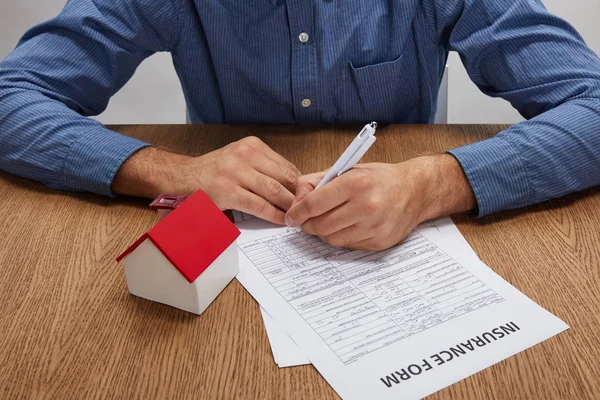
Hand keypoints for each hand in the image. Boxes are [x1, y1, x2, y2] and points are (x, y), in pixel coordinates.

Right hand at [112, 136, 300, 224]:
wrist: (181, 177)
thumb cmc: (214, 171)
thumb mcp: (241, 159)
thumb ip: (265, 168)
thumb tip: (295, 185)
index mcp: (251, 145)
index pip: (286, 165)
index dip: (300, 184)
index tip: (309, 197)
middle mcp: (244, 154)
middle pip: (284, 177)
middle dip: (298, 196)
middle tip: (308, 210)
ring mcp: (234, 172)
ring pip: (273, 191)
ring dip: (289, 207)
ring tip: (297, 217)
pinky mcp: (227, 190)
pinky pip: (258, 205)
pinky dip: (273, 215)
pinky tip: (280, 221)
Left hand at [284, 155, 475, 250]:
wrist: (416, 190)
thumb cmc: (379, 179)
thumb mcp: (348, 169)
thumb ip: (317, 181)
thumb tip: (295, 200)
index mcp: (356, 183)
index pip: (314, 204)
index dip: (297, 213)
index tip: (291, 217)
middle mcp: (366, 205)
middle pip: (320, 225)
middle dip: (308, 225)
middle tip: (306, 221)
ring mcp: (374, 226)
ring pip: (332, 239)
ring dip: (323, 233)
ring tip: (326, 222)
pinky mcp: (379, 241)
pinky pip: (348, 245)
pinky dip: (341, 238)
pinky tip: (346, 227)